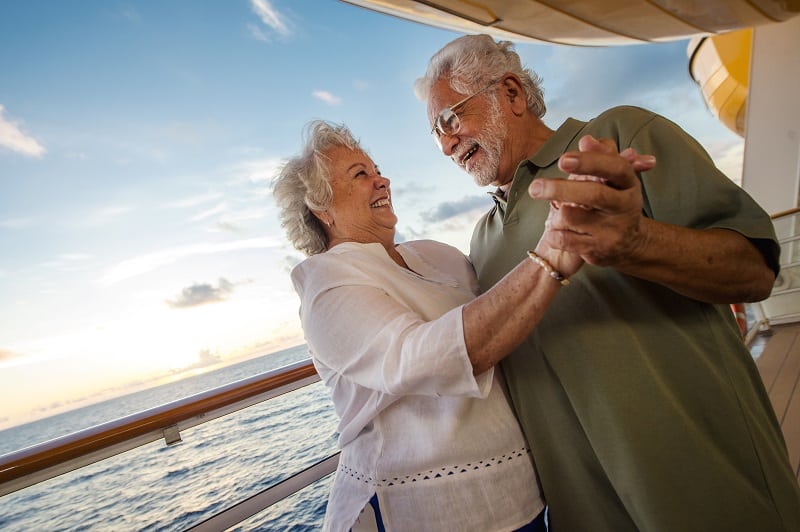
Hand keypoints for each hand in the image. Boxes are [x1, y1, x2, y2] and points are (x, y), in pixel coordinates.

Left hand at [530, 135, 655, 266]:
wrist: (629, 244)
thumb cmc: (613, 201)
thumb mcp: (613, 178)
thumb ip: (600, 156)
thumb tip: (586, 140)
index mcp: (629, 183)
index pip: (614, 168)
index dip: (589, 162)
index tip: (563, 160)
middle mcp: (625, 207)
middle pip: (594, 195)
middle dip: (561, 189)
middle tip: (535, 188)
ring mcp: (612, 230)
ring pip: (572, 217)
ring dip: (555, 213)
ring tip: (555, 211)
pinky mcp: (597, 250)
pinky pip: (565, 240)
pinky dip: (553, 232)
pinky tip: (554, 228)